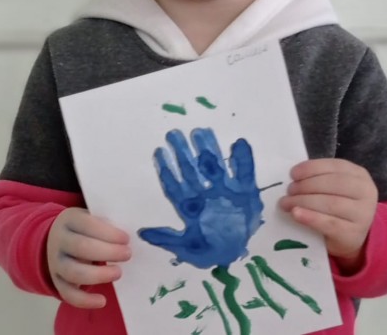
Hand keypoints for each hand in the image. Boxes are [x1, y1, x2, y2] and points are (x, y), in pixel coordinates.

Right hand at [46, 207, 130, 307]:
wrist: (55, 238)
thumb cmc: (83, 227)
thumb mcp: (91, 217)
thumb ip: (106, 224)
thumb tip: (127, 239)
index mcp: (70, 220)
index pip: (87, 225)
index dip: (108, 233)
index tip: (126, 239)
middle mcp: (59, 240)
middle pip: (81, 247)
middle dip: (108, 252)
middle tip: (127, 254)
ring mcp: (55, 262)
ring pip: (74, 272)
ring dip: (99, 275)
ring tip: (118, 272)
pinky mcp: (56, 281)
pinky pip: (68, 294)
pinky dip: (85, 300)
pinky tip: (102, 301)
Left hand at [138, 128, 263, 268]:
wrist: (237, 254)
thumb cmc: (210, 250)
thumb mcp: (186, 247)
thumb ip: (167, 239)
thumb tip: (141, 232)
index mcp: (190, 206)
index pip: (176, 184)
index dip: (167, 168)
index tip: (159, 151)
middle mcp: (205, 194)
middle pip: (192, 170)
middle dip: (183, 152)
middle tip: (173, 134)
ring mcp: (225, 191)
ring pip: (214, 166)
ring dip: (208, 149)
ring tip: (200, 132)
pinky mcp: (245, 192)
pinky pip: (244, 173)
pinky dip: (244, 160)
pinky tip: (239, 144)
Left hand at [279, 159, 377, 271]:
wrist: (352, 237)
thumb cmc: (338, 207)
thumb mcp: (334, 188)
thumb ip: (319, 178)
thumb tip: (293, 177)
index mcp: (359, 175)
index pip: (335, 166)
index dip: (312, 168)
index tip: (292, 174)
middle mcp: (365, 193)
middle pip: (333, 184)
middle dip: (306, 185)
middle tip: (289, 190)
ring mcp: (363, 215)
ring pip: (330, 203)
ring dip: (303, 201)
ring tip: (286, 203)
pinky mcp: (353, 234)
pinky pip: (329, 224)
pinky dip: (310, 217)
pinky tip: (296, 214)